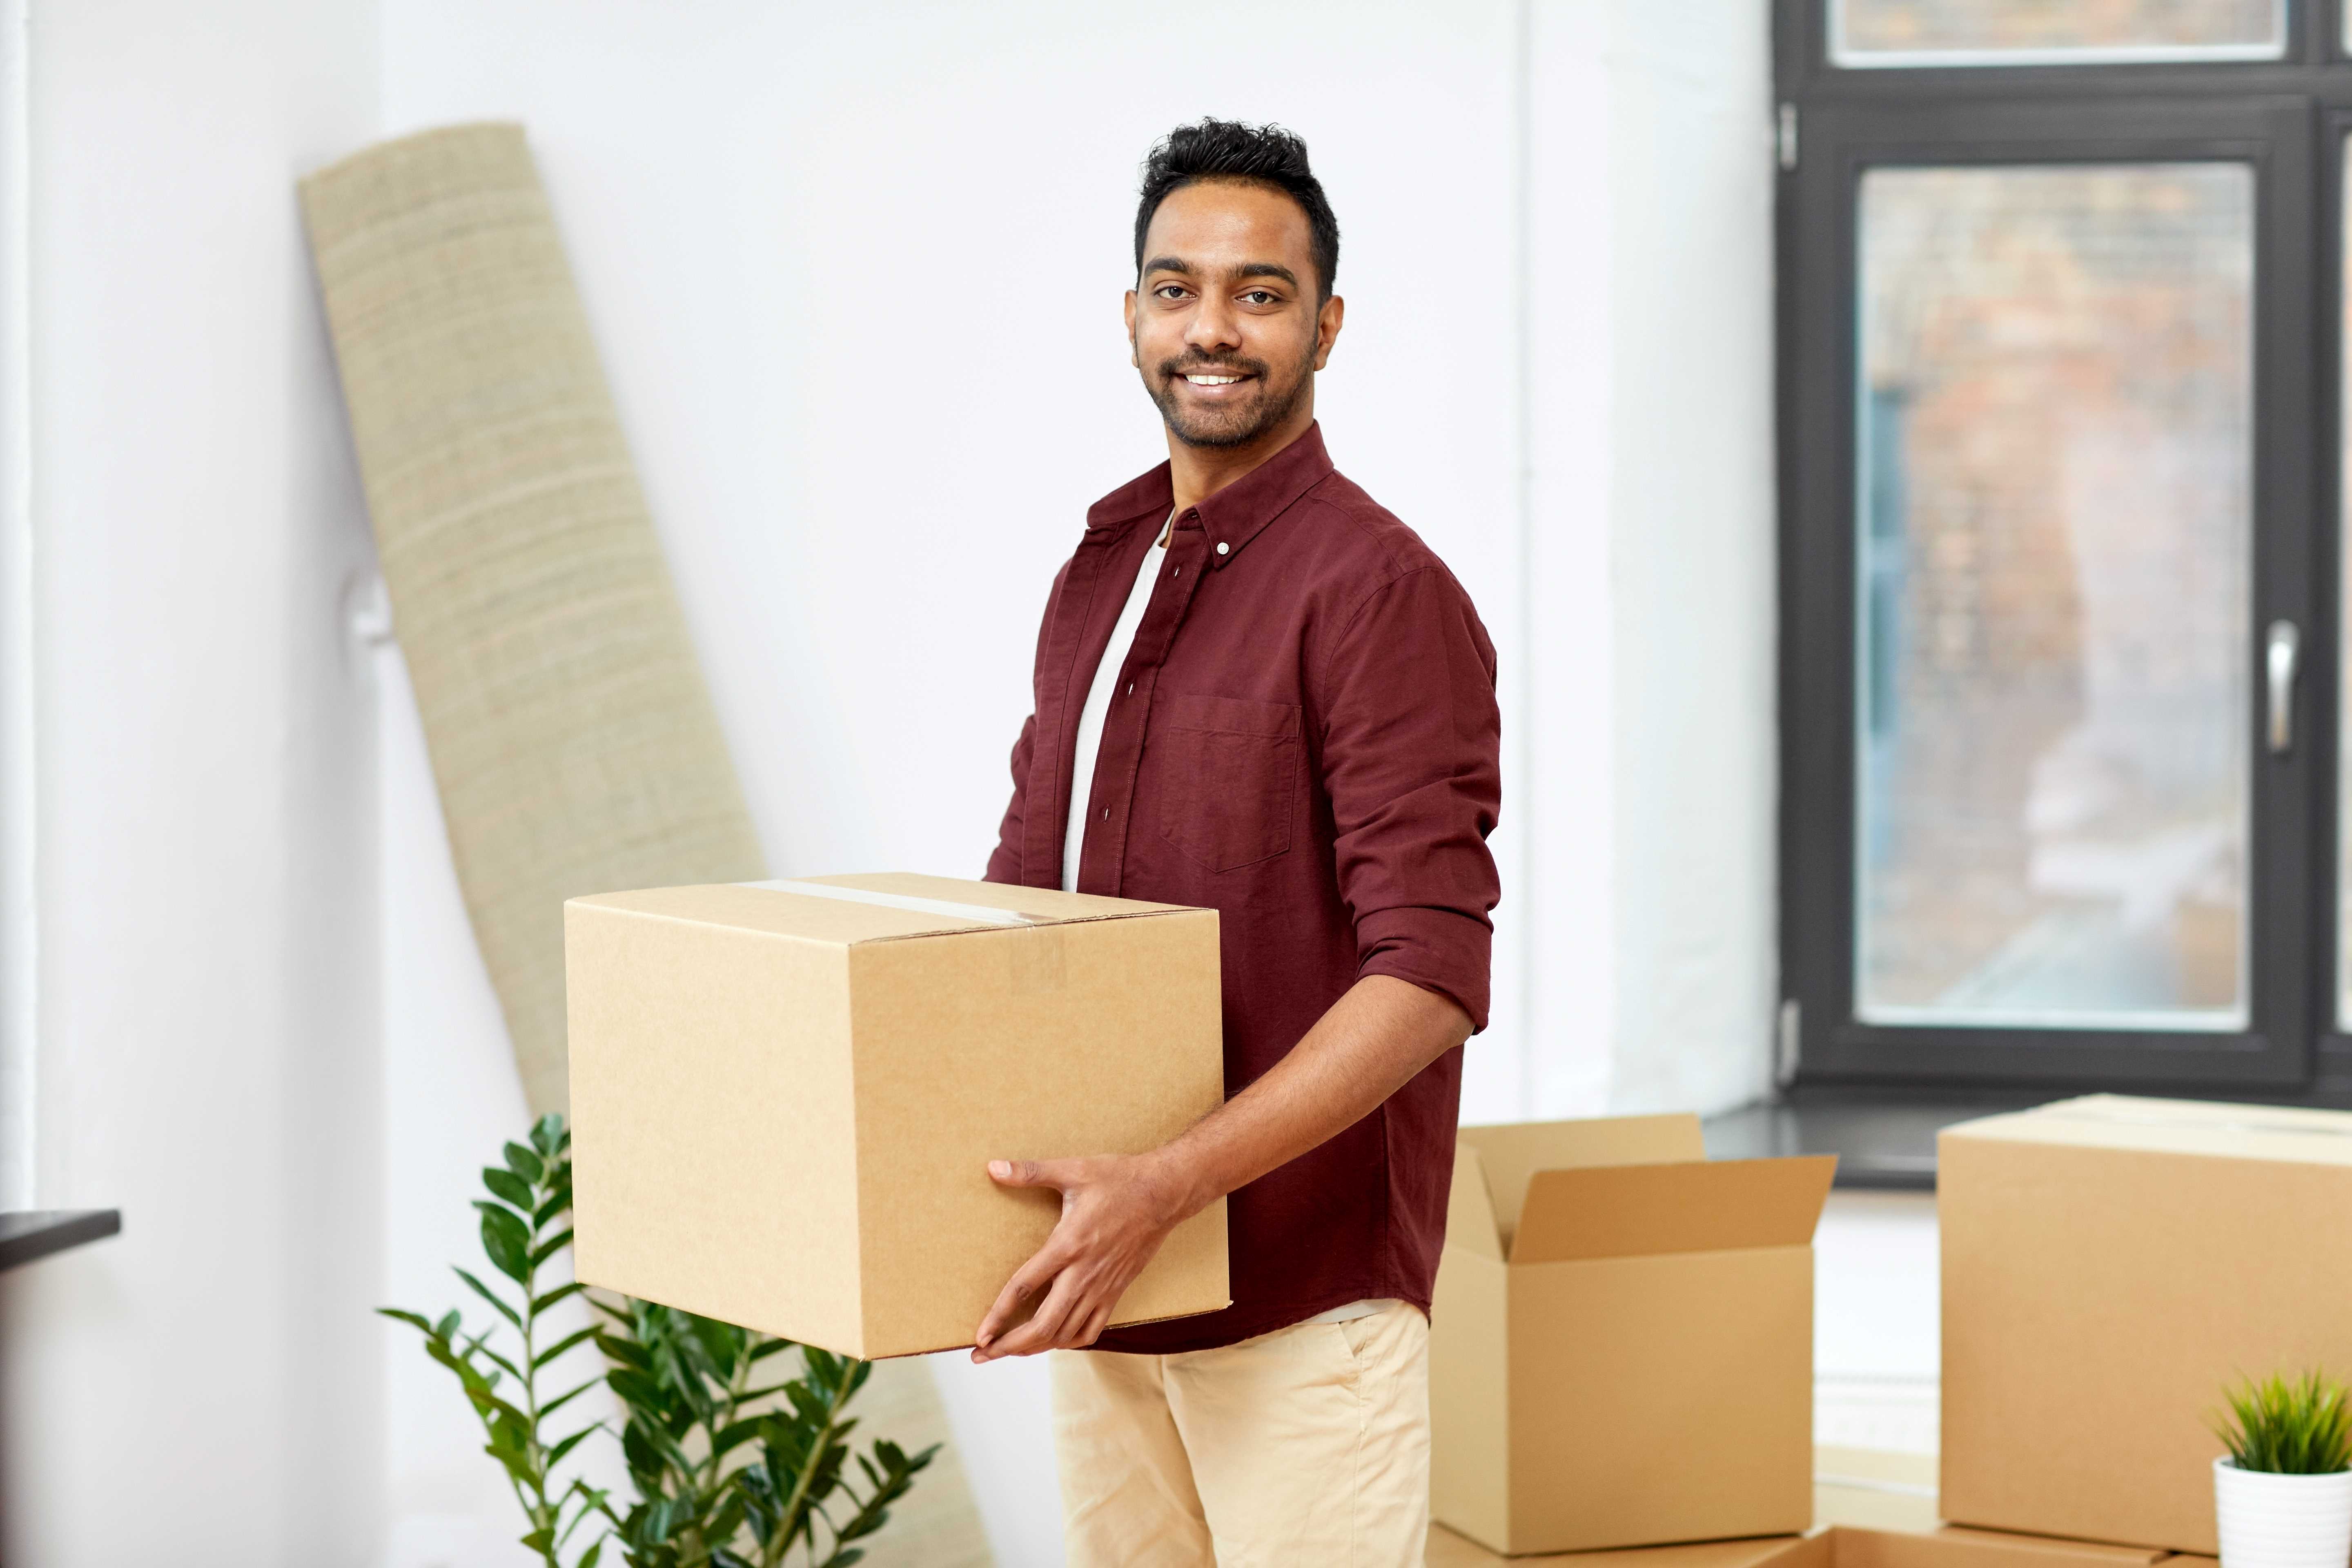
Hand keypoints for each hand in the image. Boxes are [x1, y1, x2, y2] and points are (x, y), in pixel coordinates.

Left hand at [970, 1151, 1193, 1361]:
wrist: (1164, 1193)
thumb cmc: (1118, 1179)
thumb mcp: (1073, 1170)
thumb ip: (1031, 1172)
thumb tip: (992, 1167)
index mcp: (1068, 1244)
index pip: (1025, 1287)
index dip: (999, 1314)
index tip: (979, 1335)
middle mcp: (1084, 1273)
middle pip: (1043, 1324)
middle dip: (1010, 1345)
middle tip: (982, 1355)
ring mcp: (1102, 1286)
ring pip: (1065, 1333)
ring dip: (1034, 1348)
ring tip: (1009, 1351)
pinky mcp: (1117, 1291)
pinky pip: (1092, 1330)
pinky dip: (1069, 1342)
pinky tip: (1053, 1341)